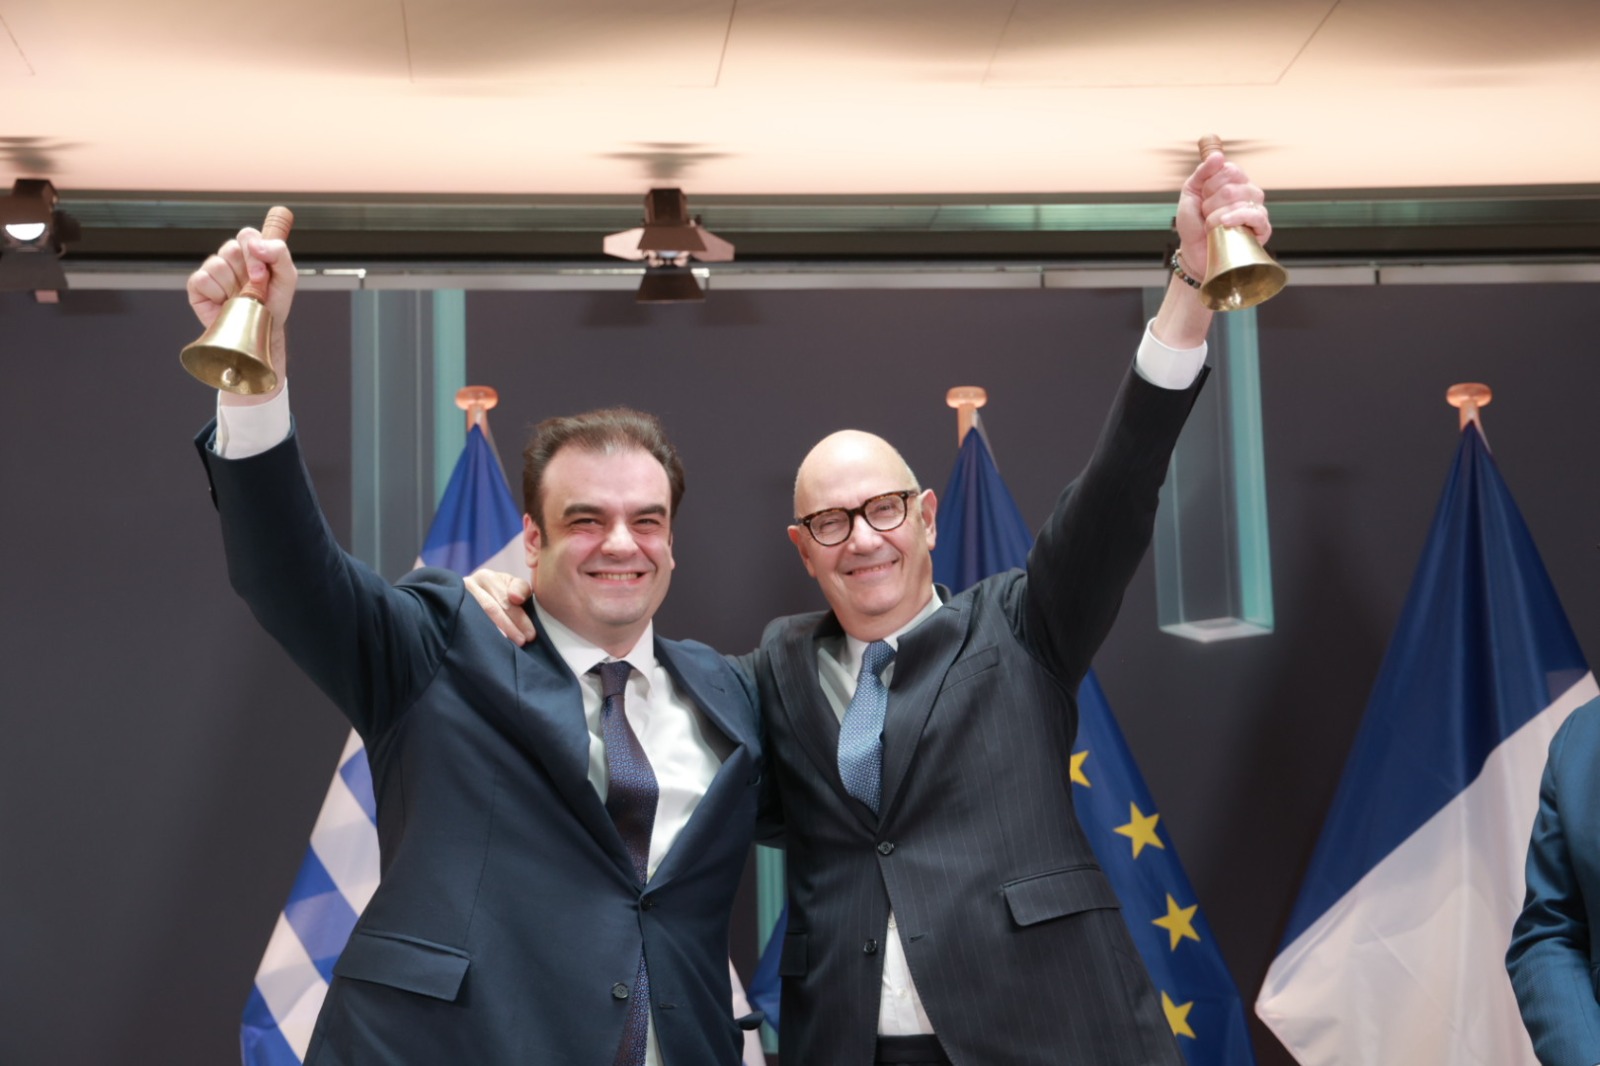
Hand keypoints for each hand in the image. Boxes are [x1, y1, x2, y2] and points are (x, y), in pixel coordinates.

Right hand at [186, 227, 296, 400]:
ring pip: (216, 264)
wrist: (262, 332)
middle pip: (230, 248)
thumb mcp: (287, 277)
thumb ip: (279, 253)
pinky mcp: (198, 287)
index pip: (247, 235)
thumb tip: (256, 243)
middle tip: (255, 288)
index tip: (262, 272)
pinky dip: (216, 293)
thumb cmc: (274, 304)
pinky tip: (224, 303)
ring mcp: (213, 272)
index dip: (254, 250)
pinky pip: (202, 279)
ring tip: (240, 299)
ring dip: (232, 285)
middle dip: (246, 270)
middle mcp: (230, 259)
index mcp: (251, 252)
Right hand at [464, 568, 536, 644]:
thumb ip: (520, 589)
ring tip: (508, 646)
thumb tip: (515, 598)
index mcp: (486, 577)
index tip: (530, 635)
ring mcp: (457, 598)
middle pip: (490, 608)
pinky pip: (466, 625)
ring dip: (494, 633)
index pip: (505, 600)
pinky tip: (489, 645)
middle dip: (509, 627)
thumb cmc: (500, 593)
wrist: (475, 596)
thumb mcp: (512, 587)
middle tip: (521, 642)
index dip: (519, 618)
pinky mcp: (452, 611)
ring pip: (477, 618)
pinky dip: (479, 635)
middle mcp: (469, 585)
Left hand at [1175, 148, 1271, 279]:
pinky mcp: (1262, 229)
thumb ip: (1202, 172)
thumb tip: (1218, 155)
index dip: (1210, 184)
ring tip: (1211, 226)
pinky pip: (1256, 216)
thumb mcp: (1190, 192)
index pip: (1229, 169)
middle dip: (1210, 203)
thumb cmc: (1193, 223)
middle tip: (1206, 214)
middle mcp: (1249, 192)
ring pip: (1239, 201)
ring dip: (1215, 216)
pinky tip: (1225, 223)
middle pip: (1231, 187)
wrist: (1193, 252)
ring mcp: (1257, 210)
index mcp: (1235, 181)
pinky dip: (1237, 218)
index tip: (1203, 196)